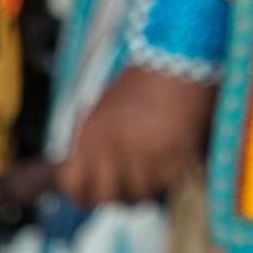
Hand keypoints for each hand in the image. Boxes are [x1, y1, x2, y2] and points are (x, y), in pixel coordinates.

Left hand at [55, 64, 215, 209]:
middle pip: (106, 197)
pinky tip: (174, 154)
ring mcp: (144, 154)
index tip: (91, 193)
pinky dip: (171, 174)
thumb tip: (83, 179)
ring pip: (141, 194)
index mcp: (89, 135)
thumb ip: (92, 146)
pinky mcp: (175, 156)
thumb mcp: (103, 110)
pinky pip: (168, 183)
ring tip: (156, 163)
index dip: (82, 194)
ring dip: (148, 184)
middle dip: (117, 194)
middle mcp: (112, 148)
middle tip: (129, 184)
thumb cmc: (142, 82)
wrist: (180, 55)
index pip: (73, 185)